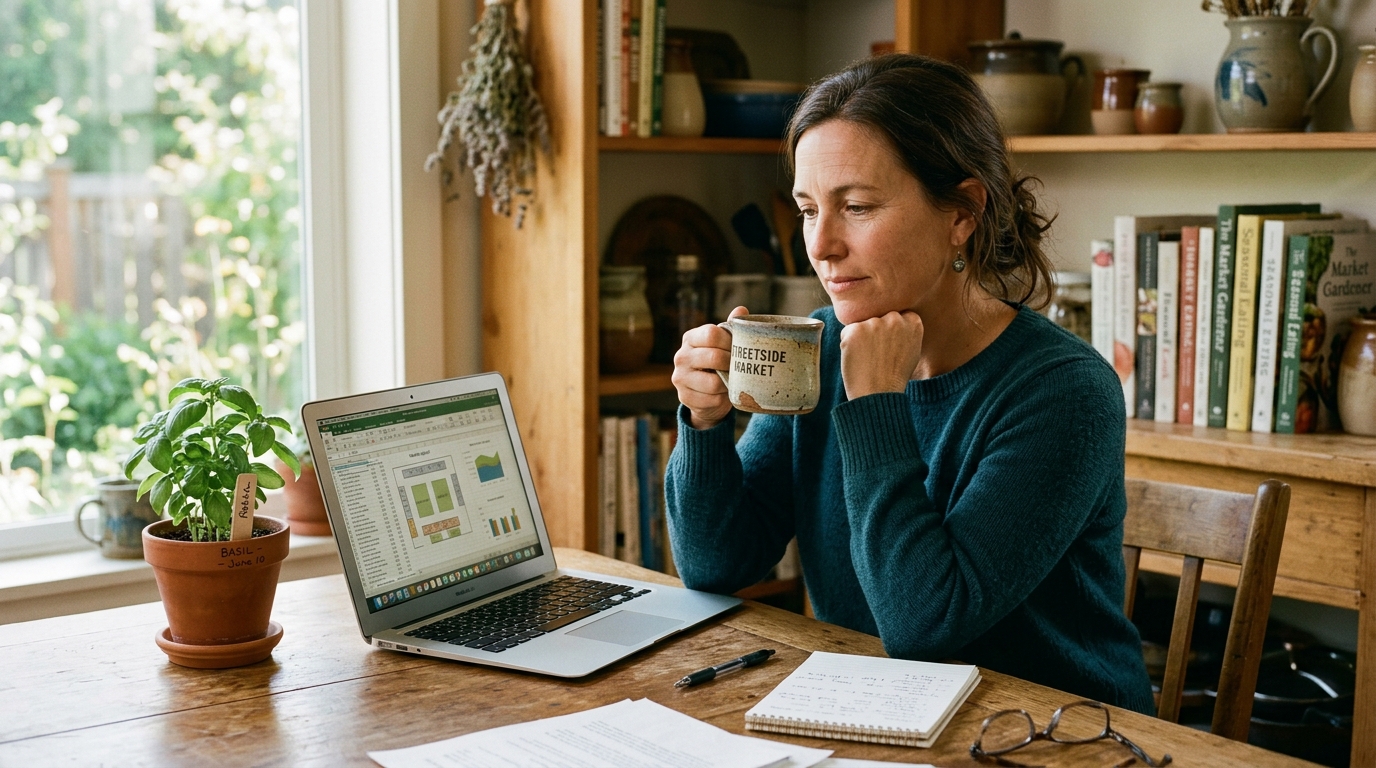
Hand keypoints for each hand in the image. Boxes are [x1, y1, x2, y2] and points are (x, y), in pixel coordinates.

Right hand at [672, 306, 747, 429]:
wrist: (704, 395)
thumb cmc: (716, 365)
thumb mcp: (722, 345)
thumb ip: (730, 328)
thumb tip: (741, 309)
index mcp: (690, 338)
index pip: (711, 333)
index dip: (730, 342)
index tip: (739, 349)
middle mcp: (681, 356)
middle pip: (714, 357)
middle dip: (732, 363)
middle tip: (740, 367)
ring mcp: (680, 378)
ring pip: (714, 382)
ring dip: (727, 383)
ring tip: (731, 381)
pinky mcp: (684, 397)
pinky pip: (712, 399)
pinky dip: (722, 398)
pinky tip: (722, 394)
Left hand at [839, 311, 924, 399]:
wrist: (878, 394)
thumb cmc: (894, 377)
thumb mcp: (912, 351)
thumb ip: (907, 332)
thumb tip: (898, 319)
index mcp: (913, 322)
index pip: (898, 315)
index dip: (890, 331)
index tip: (889, 345)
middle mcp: (895, 319)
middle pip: (879, 318)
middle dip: (875, 332)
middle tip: (876, 355)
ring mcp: (874, 323)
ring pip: (862, 325)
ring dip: (860, 338)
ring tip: (868, 360)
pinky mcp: (855, 330)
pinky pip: (847, 332)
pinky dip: (848, 344)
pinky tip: (857, 359)